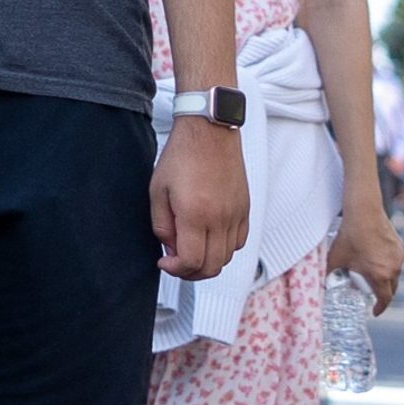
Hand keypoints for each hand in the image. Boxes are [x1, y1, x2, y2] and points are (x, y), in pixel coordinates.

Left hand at [150, 118, 250, 279]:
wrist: (209, 131)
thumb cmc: (181, 155)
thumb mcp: (158, 190)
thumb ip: (162, 225)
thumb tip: (170, 248)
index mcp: (196, 214)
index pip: (192, 262)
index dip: (176, 270)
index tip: (165, 262)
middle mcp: (221, 218)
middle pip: (212, 267)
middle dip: (191, 272)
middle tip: (176, 263)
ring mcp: (236, 215)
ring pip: (227, 258)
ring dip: (208, 261)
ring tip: (191, 249)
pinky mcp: (245, 209)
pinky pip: (239, 242)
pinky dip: (224, 248)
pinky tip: (209, 237)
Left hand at [328, 204, 403, 313]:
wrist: (364, 212)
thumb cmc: (350, 235)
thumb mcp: (336, 256)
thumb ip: (327, 272)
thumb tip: (317, 284)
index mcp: (380, 275)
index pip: (385, 298)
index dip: (380, 307)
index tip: (375, 311)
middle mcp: (394, 268)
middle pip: (391, 288)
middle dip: (383, 294)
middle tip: (373, 295)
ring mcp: (398, 257)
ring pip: (395, 274)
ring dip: (386, 278)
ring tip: (373, 275)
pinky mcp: (400, 246)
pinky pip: (396, 261)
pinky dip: (388, 264)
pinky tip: (378, 259)